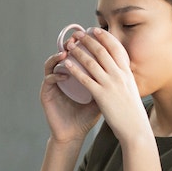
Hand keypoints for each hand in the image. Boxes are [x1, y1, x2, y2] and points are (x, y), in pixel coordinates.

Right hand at [43, 28, 100, 142]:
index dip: (83, 44)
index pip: (77, 54)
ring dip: (58, 57)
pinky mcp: (46, 94)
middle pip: (63, 54)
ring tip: (66, 53)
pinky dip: (56, 75)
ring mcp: (52, 84)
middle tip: (76, 38)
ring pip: (51, 64)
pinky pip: (49, 80)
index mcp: (73, 75)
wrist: (74, 134)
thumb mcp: (100, 97)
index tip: (92, 36)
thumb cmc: (87, 116)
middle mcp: (61, 76)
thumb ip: (108, 83)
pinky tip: (64, 75)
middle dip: (69, 45)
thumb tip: (125, 69)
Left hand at [59, 27, 148, 143]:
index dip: (105, 37)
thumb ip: (125, 79)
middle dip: (88, 40)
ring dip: (78, 52)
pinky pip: (85, 79)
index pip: (116, 48)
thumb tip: (119, 70)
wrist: (136, 128)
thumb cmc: (133, 112)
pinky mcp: (101, 96)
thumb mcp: (132, 90)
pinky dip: (75, 69)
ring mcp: (111, 85)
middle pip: (101, 51)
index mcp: (127, 73)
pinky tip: (66, 64)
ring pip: (91, 63)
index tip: (95, 30)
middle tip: (77, 35)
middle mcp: (120, 75)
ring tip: (69, 46)